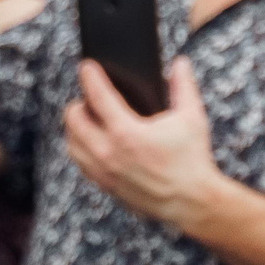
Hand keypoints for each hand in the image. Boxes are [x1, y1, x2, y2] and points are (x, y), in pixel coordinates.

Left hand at [62, 55, 224, 228]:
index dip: (90, 76)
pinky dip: (82, 148)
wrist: (192, 202)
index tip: (87, 65)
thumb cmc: (192, 158)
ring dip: (77, 127)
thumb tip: (180, 62)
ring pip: (72, 142)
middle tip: (91, 97)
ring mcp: (104, 171)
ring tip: (89, 118)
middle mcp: (109, 153)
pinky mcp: (105, 185)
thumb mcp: (192, 118)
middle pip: (74, 119)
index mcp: (127, 133)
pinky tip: (94, 141)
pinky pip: (80, 162)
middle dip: (79, 102)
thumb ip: (184, 87)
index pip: (97, 96)